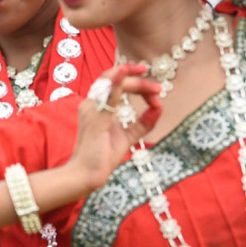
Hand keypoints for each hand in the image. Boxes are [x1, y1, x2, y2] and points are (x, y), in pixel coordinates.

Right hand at [66, 64, 161, 193]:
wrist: (86, 175)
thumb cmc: (102, 156)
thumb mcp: (128, 136)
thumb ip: (143, 123)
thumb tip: (159, 108)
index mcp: (97, 106)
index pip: (116, 83)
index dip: (136, 82)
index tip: (155, 89)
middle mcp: (91, 103)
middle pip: (114, 79)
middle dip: (139, 81)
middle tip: (159, 88)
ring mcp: (91, 109)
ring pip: (110, 81)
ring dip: (133, 80)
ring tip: (153, 85)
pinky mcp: (95, 118)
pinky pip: (106, 96)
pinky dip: (115, 81)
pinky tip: (124, 72)